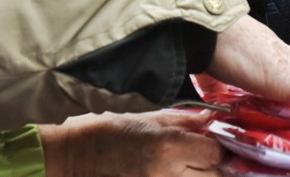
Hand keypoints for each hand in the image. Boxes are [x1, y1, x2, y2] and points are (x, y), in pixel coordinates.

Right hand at [40, 110, 221, 175]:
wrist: (73, 157)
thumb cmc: (106, 133)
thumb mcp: (147, 118)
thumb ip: (183, 121)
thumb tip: (211, 119)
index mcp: (167, 147)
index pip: (214, 153)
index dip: (216, 147)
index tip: (210, 142)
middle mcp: (167, 174)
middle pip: (213, 176)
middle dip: (211, 166)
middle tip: (200, 156)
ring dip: (198, 176)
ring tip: (185, 166)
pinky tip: (172, 172)